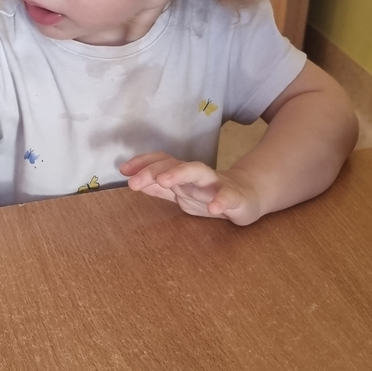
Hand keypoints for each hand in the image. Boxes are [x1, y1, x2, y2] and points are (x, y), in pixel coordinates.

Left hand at [120, 152, 264, 224]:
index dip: (142, 163)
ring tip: (164, 181)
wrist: (249, 196)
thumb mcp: (181, 193)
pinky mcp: (235, 197)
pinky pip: (228, 197)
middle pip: (175, 165)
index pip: (161, 162)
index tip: (123, 170)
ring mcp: (216, 184)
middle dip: (154, 170)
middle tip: (134, 181)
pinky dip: (221, 200)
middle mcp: (196, 175)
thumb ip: (159, 189)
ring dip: (180, 174)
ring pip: (198, 172)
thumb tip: (133, 181)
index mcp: (182, 175)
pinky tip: (213, 208)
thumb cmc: (209, 194)